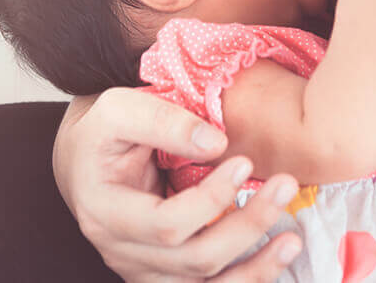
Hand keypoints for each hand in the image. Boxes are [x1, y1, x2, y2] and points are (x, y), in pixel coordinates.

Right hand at [52, 88, 302, 281]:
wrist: (83, 161)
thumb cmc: (102, 132)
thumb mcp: (119, 110)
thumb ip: (163, 121)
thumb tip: (218, 143)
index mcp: (104, 213)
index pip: (165, 224)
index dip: (210, 199)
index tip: (243, 162)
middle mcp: (120, 253)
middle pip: (193, 260)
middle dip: (246, 227)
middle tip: (285, 186)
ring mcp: (142, 272)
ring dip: (255, 268)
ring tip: (292, 240)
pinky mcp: (163, 277)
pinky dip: (245, 280)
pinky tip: (275, 260)